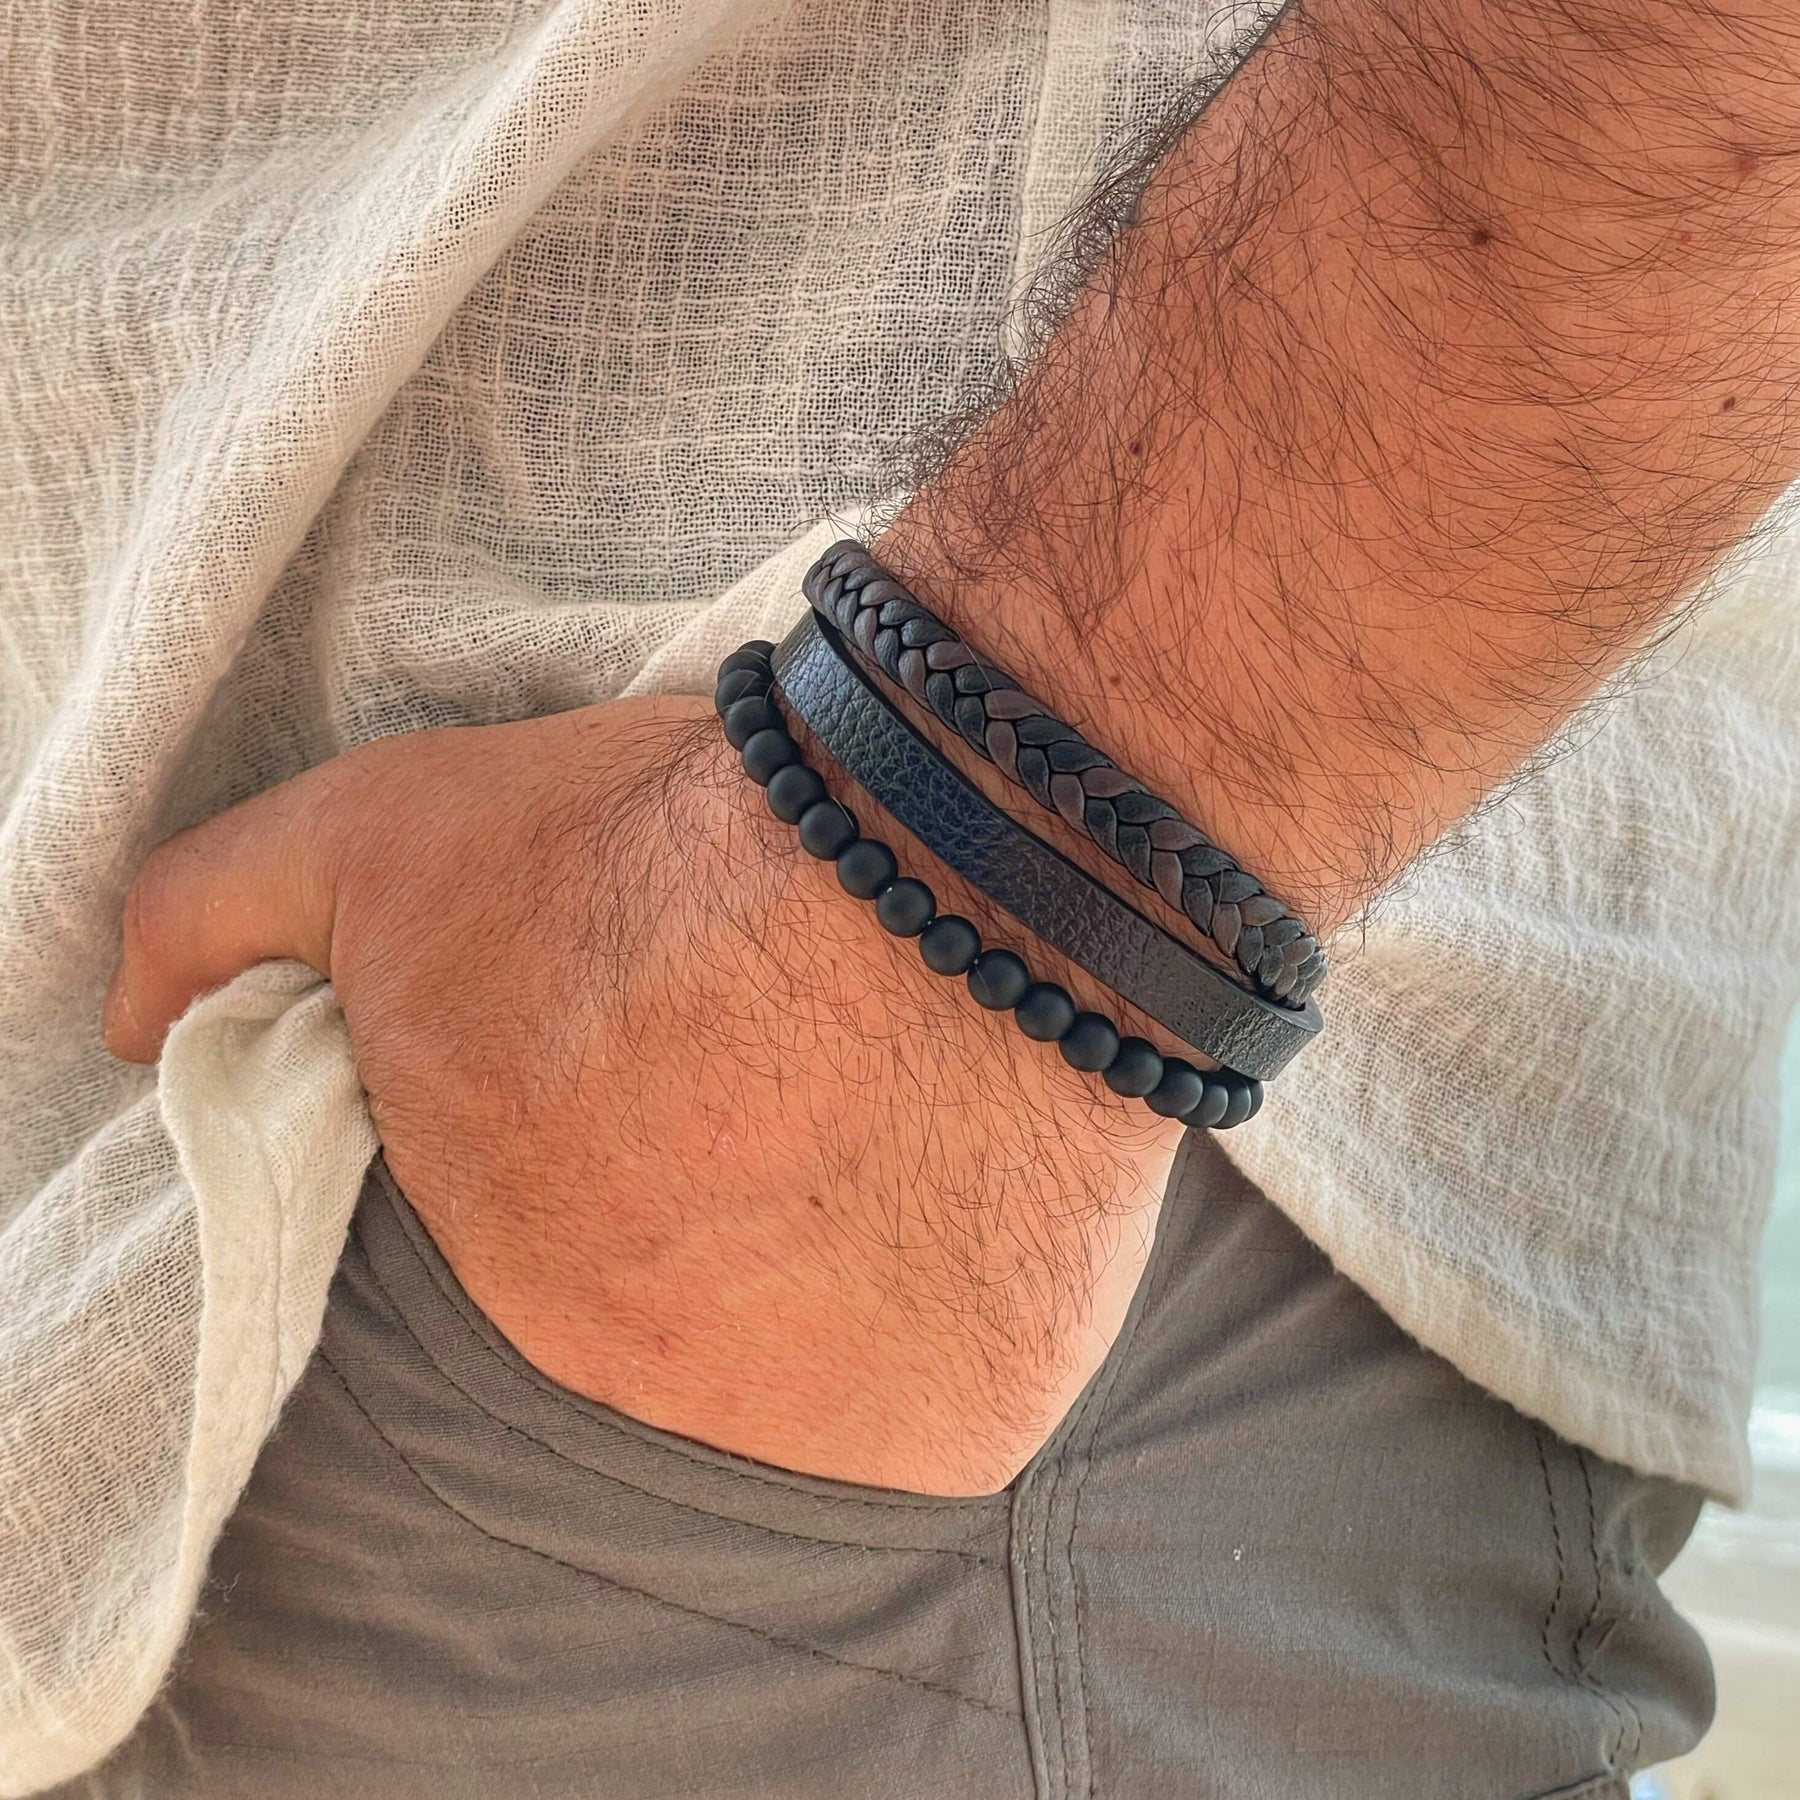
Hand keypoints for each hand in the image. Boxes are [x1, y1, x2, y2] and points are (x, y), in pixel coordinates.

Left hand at [104, 696, 1175, 1493]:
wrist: (938, 859)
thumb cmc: (662, 855)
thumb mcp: (389, 831)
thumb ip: (216, 914)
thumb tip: (129, 1023)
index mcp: (506, 1282)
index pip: (535, 1271)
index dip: (601, 1163)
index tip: (661, 1090)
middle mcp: (648, 1396)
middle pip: (674, 1323)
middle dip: (714, 1210)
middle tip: (779, 1084)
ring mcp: (816, 1433)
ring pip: (811, 1368)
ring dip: (835, 1260)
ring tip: (876, 1115)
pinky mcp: (964, 1419)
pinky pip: (945, 1381)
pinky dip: (953, 1290)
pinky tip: (965, 1170)